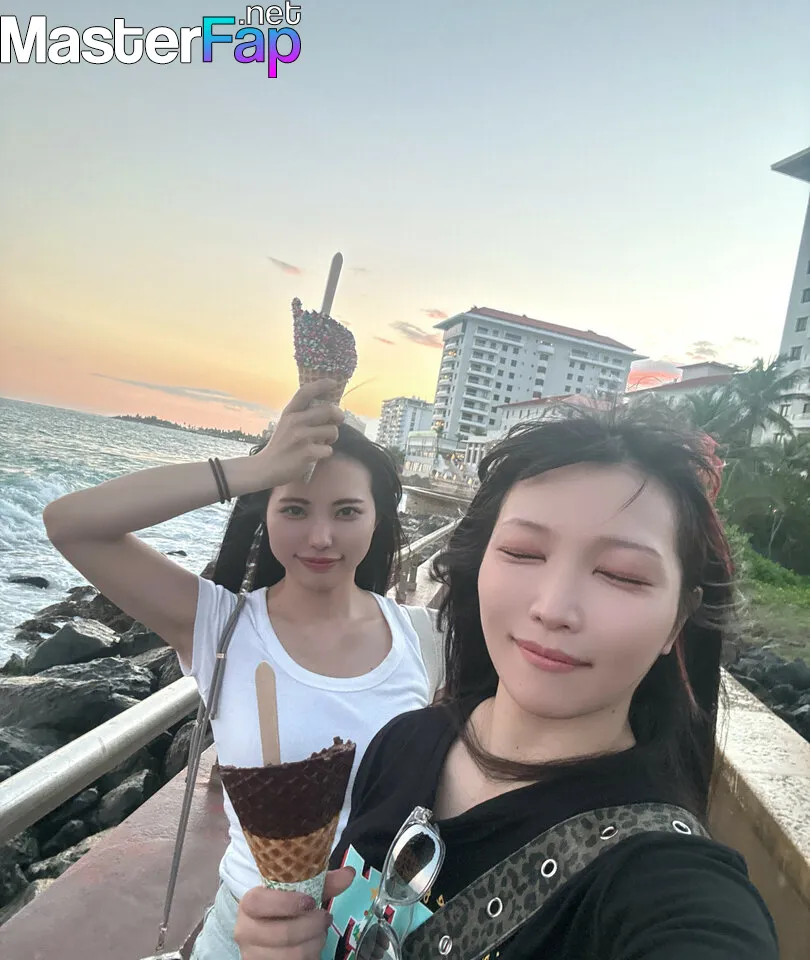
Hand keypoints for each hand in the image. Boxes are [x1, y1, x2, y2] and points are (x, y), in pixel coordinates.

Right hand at [234, 867, 354, 959]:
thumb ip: (323, 882)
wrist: (265, 928)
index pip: (259, 902)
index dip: (287, 903)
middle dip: (313, 926)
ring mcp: (252, 954)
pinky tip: (312, 947)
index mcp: (249, 904)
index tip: (311, 901)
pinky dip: (310, 957)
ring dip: (314, 944)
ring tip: (319, 933)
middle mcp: (245, 931)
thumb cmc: (283, 907)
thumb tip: (349, 873)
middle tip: (325, 918)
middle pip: (283, 934)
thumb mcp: (298, 892)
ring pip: (291, 955)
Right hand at [253, 381, 343, 488]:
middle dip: (338, 416)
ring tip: (323, 442)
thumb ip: (301, 415)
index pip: (305, 392)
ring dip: (332, 437)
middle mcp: (295, 421)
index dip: (321, 385)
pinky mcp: (307, 453)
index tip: (333, 383)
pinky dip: (326, 453)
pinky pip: (328, 449)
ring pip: (332, 430)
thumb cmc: (280, 445)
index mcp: (289, 412)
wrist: (266, 468)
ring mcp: (301, 437)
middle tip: (337, 421)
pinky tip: (316, 455)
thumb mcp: (285, 424)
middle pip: (328, 410)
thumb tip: (327, 409)